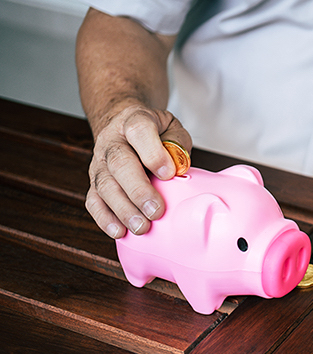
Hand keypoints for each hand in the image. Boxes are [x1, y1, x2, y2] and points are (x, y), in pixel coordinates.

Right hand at [85, 104, 191, 237]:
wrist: (123, 126)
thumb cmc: (154, 132)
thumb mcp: (171, 127)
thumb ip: (177, 144)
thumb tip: (179, 169)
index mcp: (134, 122)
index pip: (139, 132)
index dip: (153, 154)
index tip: (168, 174)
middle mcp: (112, 142)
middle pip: (119, 164)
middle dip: (138, 190)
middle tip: (155, 211)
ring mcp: (99, 163)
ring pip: (105, 185)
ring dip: (123, 209)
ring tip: (141, 227)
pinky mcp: (94, 182)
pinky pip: (93, 201)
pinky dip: (105, 218)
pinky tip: (119, 231)